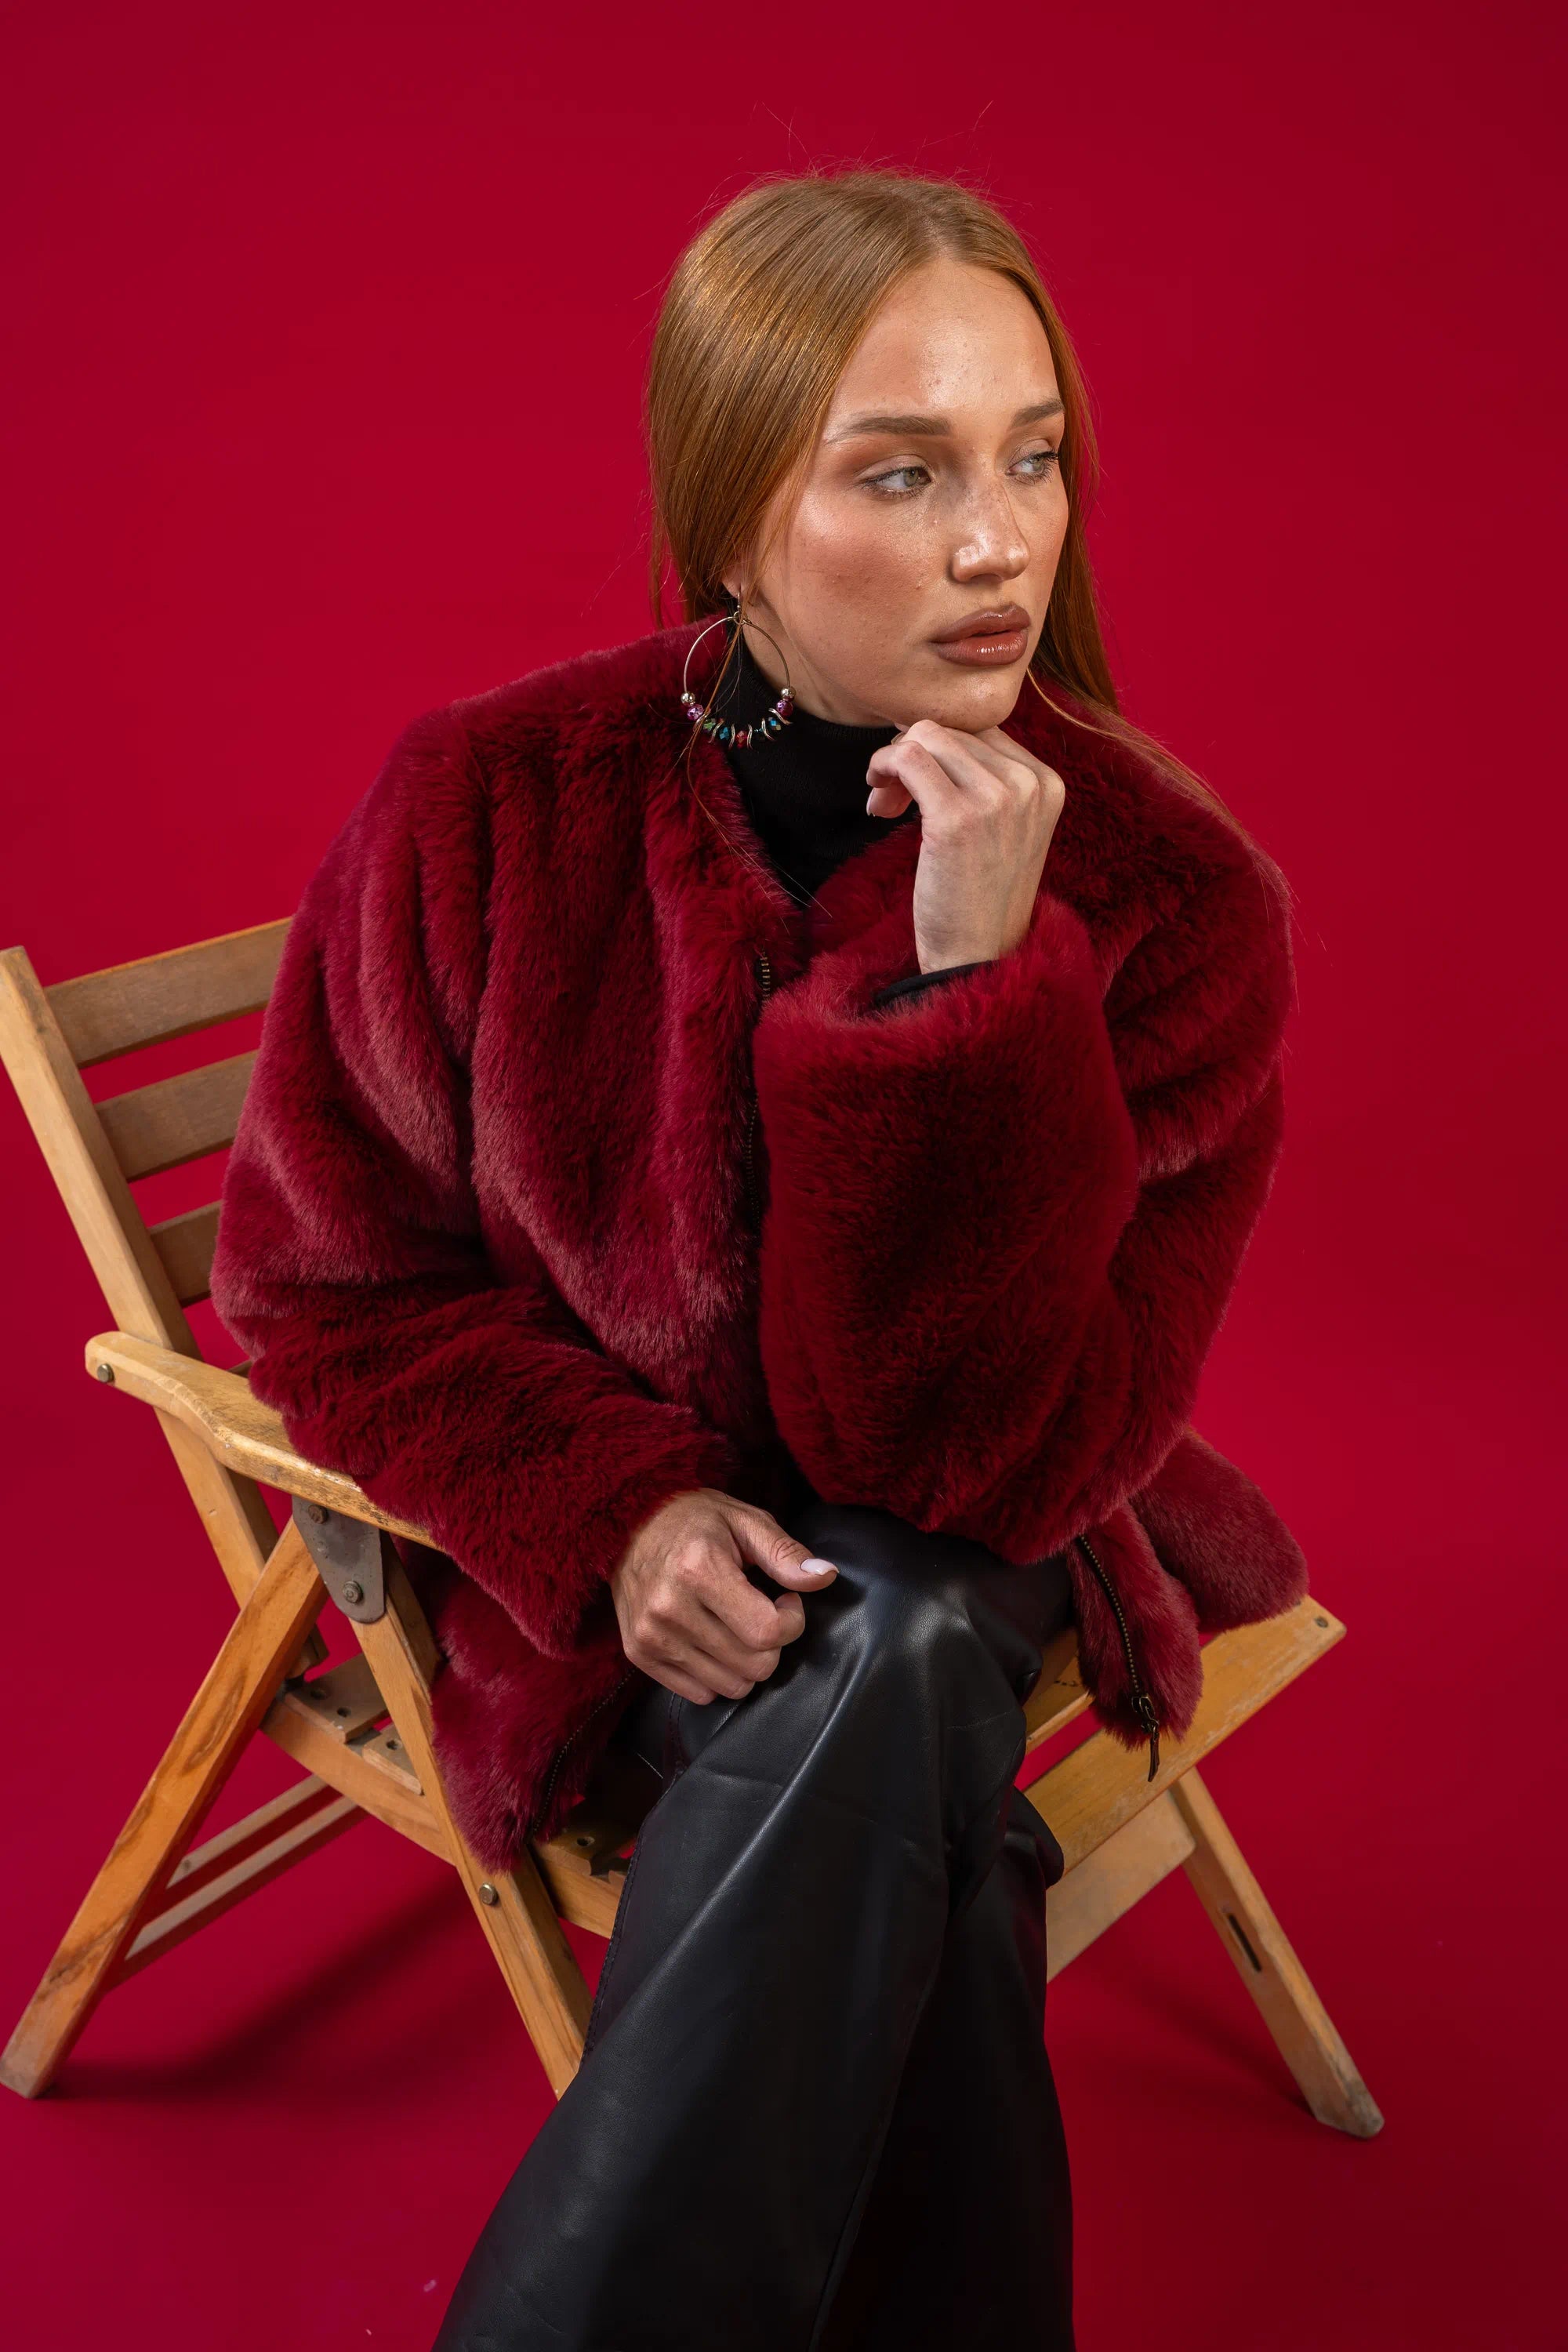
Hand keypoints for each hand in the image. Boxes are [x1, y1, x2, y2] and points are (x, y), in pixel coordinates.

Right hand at [610, 1487, 839, 1704]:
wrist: (626, 1524)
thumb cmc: (694, 1520)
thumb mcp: (746, 1521)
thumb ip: (786, 1553)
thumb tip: (825, 1576)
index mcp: (699, 1569)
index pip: (767, 1631)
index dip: (792, 1621)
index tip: (786, 1599)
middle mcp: (670, 1608)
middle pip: (753, 1665)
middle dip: (772, 1643)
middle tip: (762, 1611)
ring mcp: (651, 1636)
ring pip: (730, 1686)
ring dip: (746, 1661)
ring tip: (736, 1624)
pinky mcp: (640, 1654)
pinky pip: (700, 1693)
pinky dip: (717, 1674)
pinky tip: (713, 1639)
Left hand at [865, 721, 1065, 971]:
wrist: (979, 957)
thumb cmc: (981, 897)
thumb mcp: (1004, 828)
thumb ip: (984, 779)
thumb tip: (924, 732)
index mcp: (1047, 782)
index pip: (981, 730)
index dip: (939, 750)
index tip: (917, 787)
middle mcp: (1029, 784)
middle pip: (951, 730)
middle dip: (912, 757)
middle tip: (893, 801)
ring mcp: (997, 799)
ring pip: (926, 736)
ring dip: (892, 763)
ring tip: (884, 805)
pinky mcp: (956, 818)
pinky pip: (907, 758)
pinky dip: (883, 769)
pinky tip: (878, 803)